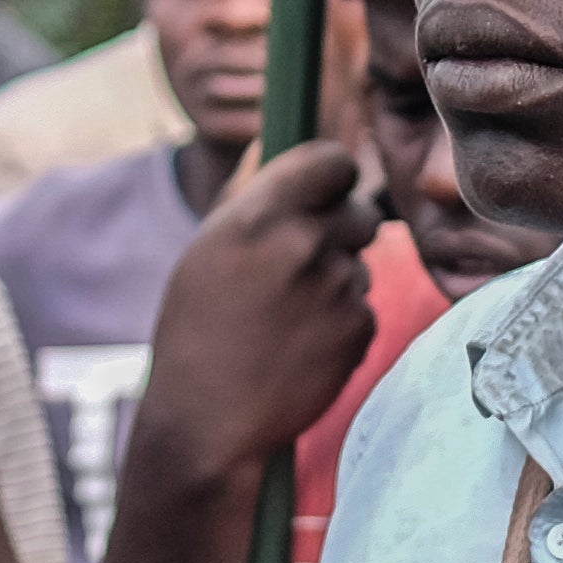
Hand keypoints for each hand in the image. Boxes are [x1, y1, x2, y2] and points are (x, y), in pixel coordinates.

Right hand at [134, 143, 381, 489]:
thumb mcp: (207, 251)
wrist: (209, 421)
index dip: (334, 176)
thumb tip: (269, 141)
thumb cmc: (197, 331)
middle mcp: (302, 244)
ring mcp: (337, 287)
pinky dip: (343, 323)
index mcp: (257, 216)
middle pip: (360, 212)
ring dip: (337, 282)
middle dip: (341, 232)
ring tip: (287, 318)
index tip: (326, 191)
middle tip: (301, 266)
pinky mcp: (360, 328)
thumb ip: (250, 193)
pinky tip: (302, 346)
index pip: (333, 161)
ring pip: (362, 264)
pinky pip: (365, 307)